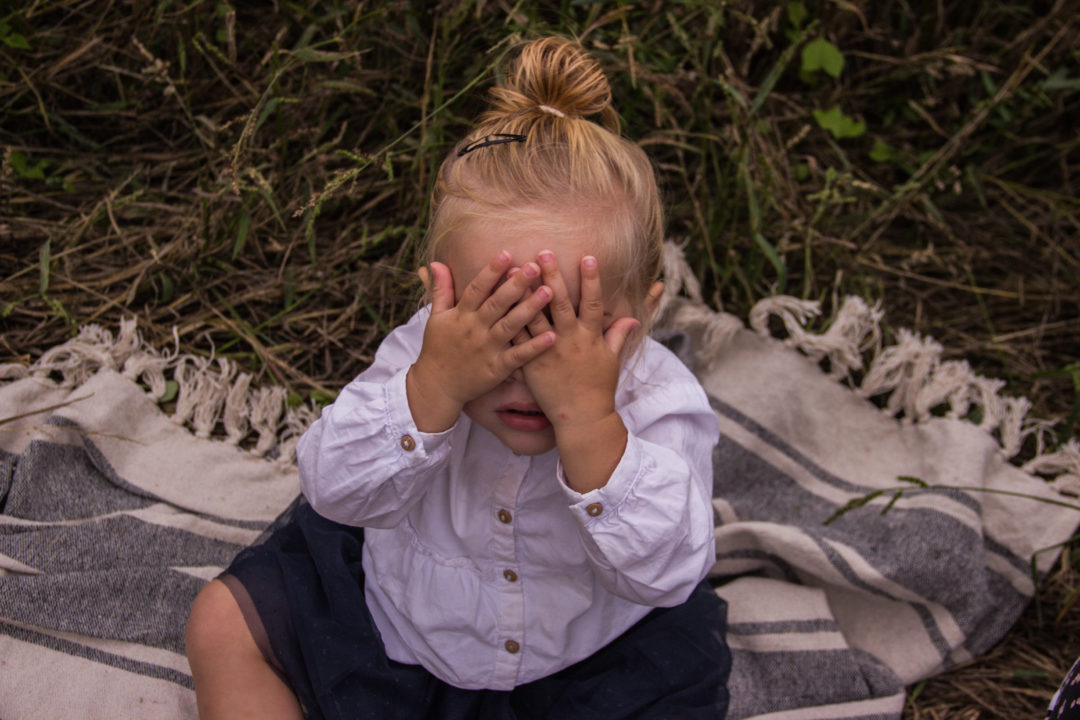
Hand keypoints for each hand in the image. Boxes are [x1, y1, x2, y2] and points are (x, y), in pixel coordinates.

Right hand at [407, 251, 553, 432]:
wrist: (436, 386)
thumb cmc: (438, 348)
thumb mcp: (435, 317)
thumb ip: (440, 289)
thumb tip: (435, 262)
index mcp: (461, 315)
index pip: (477, 289)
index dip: (490, 271)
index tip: (506, 253)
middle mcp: (475, 329)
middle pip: (497, 303)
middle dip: (515, 285)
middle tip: (534, 266)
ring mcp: (487, 349)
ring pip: (510, 326)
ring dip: (530, 309)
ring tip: (549, 292)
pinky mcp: (496, 369)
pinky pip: (518, 356)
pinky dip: (534, 347)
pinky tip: (551, 336)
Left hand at [514, 251, 638, 490]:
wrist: (581, 418)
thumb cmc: (598, 388)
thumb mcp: (612, 360)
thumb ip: (618, 336)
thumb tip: (631, 317)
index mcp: (590, 337)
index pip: (592, 303)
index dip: (591, 280)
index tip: (587, 257)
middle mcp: (569, 341)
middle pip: (559, 304)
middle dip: (552, 277)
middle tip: (543, 253)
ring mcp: (548, 352)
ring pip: (533, 318)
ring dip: (523, 294)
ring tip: (513, 272)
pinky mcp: (531, 364)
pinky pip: (517, 340)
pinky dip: (508, 322)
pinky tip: (497, 305)